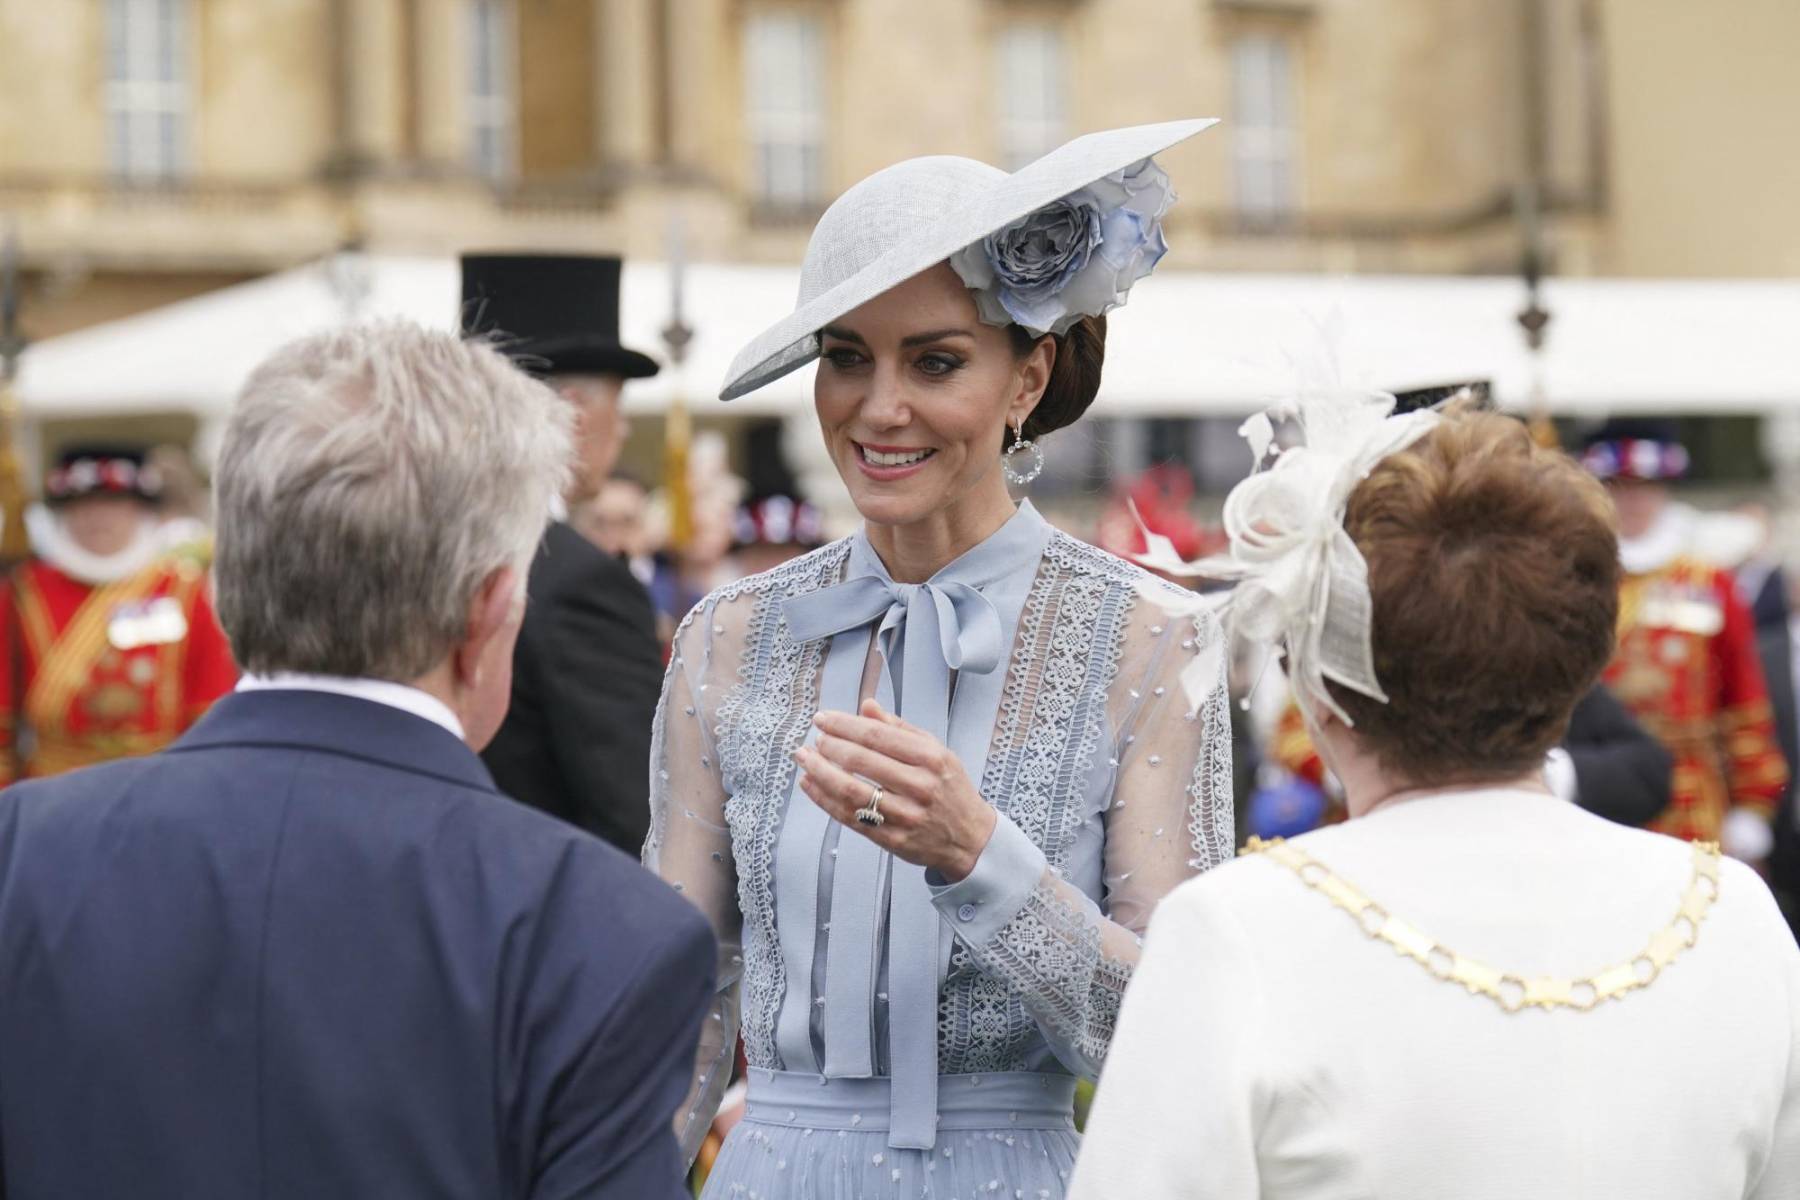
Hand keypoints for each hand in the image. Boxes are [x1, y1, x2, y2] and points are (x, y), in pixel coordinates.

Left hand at [794, 700, 996, 881]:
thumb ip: (900, 728)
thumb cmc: (950, 790)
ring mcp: (906, 815)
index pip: (878, 735)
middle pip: (862, 761)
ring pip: (852, 791)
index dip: (845, 725)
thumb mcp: (937, 751)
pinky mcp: (893, 839)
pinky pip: (851, 818)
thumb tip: (867, 707)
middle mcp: (920, 785)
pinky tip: (811, 785)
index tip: (824, 719)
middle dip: (830, 746)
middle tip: (814, 739)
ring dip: (821, 773)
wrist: (970, 838)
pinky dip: (825, 800)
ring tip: (805, 759)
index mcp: (931, 758)